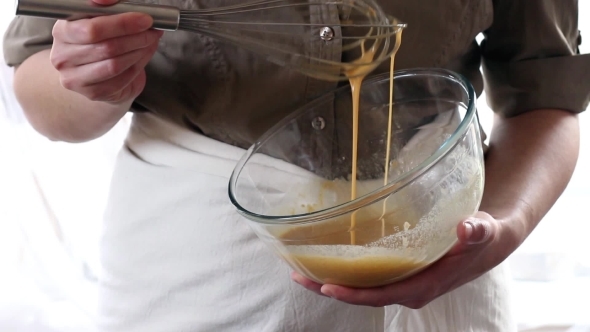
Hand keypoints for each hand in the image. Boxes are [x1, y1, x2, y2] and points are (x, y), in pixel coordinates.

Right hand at [50, 0, 162, 104]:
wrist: (97, 73)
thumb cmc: (101, 40)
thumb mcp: (101, 18)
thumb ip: (107, 8)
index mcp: (62, 31)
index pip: (92, 28)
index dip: (122, 23)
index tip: (145, 19)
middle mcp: (62, 56)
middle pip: (107, 47)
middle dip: (136, 38)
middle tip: (153, 31)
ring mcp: (75, 78)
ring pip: (115, 64)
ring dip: (139, 52)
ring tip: (149, 42)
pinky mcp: (92, 93)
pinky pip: (121, 79)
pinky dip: (137, 66)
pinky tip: (142, 56)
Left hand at [292, 211, 518, 307]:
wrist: (487, 241)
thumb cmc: (483, 237)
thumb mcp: (484, 232)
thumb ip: (477, 231)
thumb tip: (468, 229)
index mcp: (422, 285)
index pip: (382, 295)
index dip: (354, 294)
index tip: (327, 286)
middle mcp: (408, 288)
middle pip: (363, 294)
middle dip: (330, 287)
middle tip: (297, 275)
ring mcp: (402, 282)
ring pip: (362, 286)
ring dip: (332, 279)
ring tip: (300, 269)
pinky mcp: (399, 272)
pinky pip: (367, 276)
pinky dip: (346, 270)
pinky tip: (327, 258)